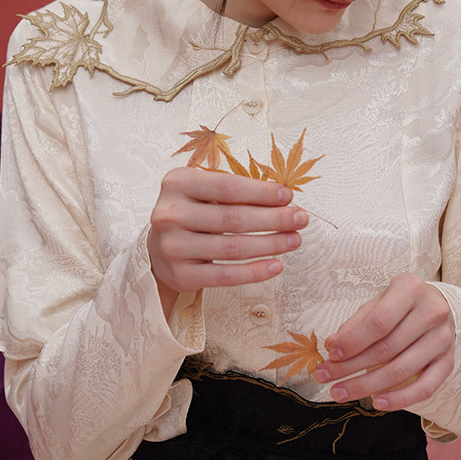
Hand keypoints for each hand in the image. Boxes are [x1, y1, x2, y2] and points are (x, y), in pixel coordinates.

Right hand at [148, 167, 306, 313]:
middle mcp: (170, 214)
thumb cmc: (191, 212)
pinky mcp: (181, 275)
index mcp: (177, 184)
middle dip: (274, 219)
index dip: (261, 192)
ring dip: (271, 244)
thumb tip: (282, 199)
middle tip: (301, 219)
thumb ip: (234, 190)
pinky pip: (226, 275)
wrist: (159, 248)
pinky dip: (255, 271)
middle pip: (233, 218)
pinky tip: (276, 265)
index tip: (288, 196)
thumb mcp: (202, 191)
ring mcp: (173, 247)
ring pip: (233, 247)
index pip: (228, 186)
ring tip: (294, 240)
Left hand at [313, 274, 454, 410]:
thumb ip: (356, 323)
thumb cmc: (401, 304)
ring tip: (340, 392)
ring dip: (366, 386)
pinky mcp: (448, 362)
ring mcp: (443, 339)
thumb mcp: (378, 302)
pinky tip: (377, 402)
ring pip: (401, 371)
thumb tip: (332, 346)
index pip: (379, 322)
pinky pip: (425, 388)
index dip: (352, 341)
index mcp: (411, 289)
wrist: (440, 306)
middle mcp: (431, 312)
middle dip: (350, 367)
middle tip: (324, 377)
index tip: (330, 353)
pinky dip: (400, 399)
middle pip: (386, 349)